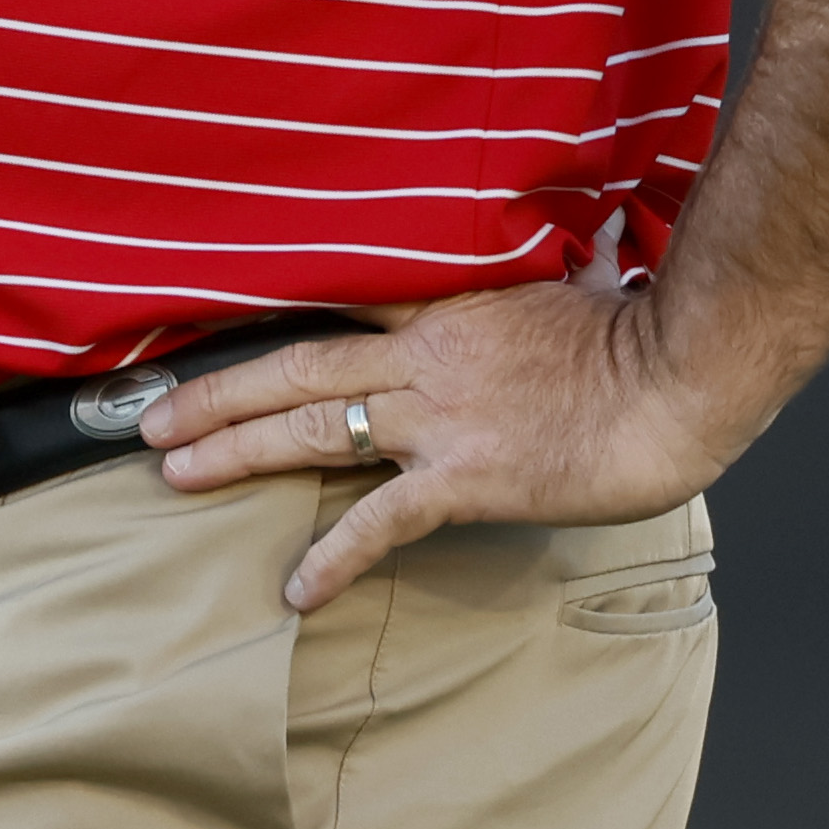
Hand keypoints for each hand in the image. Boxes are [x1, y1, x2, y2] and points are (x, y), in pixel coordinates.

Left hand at [141, 279, 757, 612]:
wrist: (678, 380)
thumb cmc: (641, 339)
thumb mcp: (579, 285)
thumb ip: (553, 273)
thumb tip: (585, 240)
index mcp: (446, 307)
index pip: (335, 304)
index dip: (266, 321)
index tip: (209, 331)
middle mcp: (425, 357)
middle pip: (296, 366)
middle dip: (217, 393)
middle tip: (151, 419)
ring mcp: (439, 417)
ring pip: (314, 427)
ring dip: (237, 450)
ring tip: (176, 473)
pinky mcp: (464, 478)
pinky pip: (380, 521)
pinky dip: (332, 556)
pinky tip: (295, 588)